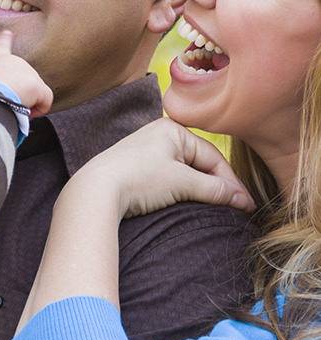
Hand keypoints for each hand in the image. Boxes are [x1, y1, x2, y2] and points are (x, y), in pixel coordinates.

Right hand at [0, 31, 52, 116]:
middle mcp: (14, 61)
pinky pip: (45, 102)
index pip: (0, 48)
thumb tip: (3, 99)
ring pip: (33, 94)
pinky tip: (28, 113)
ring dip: (24, 104)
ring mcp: (29, 72)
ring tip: (11, 107)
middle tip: (5, 103)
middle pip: (22, 80)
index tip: (7, 33)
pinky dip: (39, 110)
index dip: (4, 40)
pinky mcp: (39, 86)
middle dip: (18, 93)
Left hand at [69, 118, 255, 218]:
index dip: (230, 183)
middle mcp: (159, 136)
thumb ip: (214, 189)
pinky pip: (168, 179)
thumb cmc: (138, 179)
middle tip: (235, 210)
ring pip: (185, 173)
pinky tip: (187, 205)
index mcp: (173, 129)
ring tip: (214, 210)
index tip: (245, 205)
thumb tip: (241, 200)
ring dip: (200, 191)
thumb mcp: (182, 183)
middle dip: (217, 186)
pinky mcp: (136, 170)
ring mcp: (146, 152)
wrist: (94, 191)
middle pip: (200, 163)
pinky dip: (181, 192)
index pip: (213, 156)